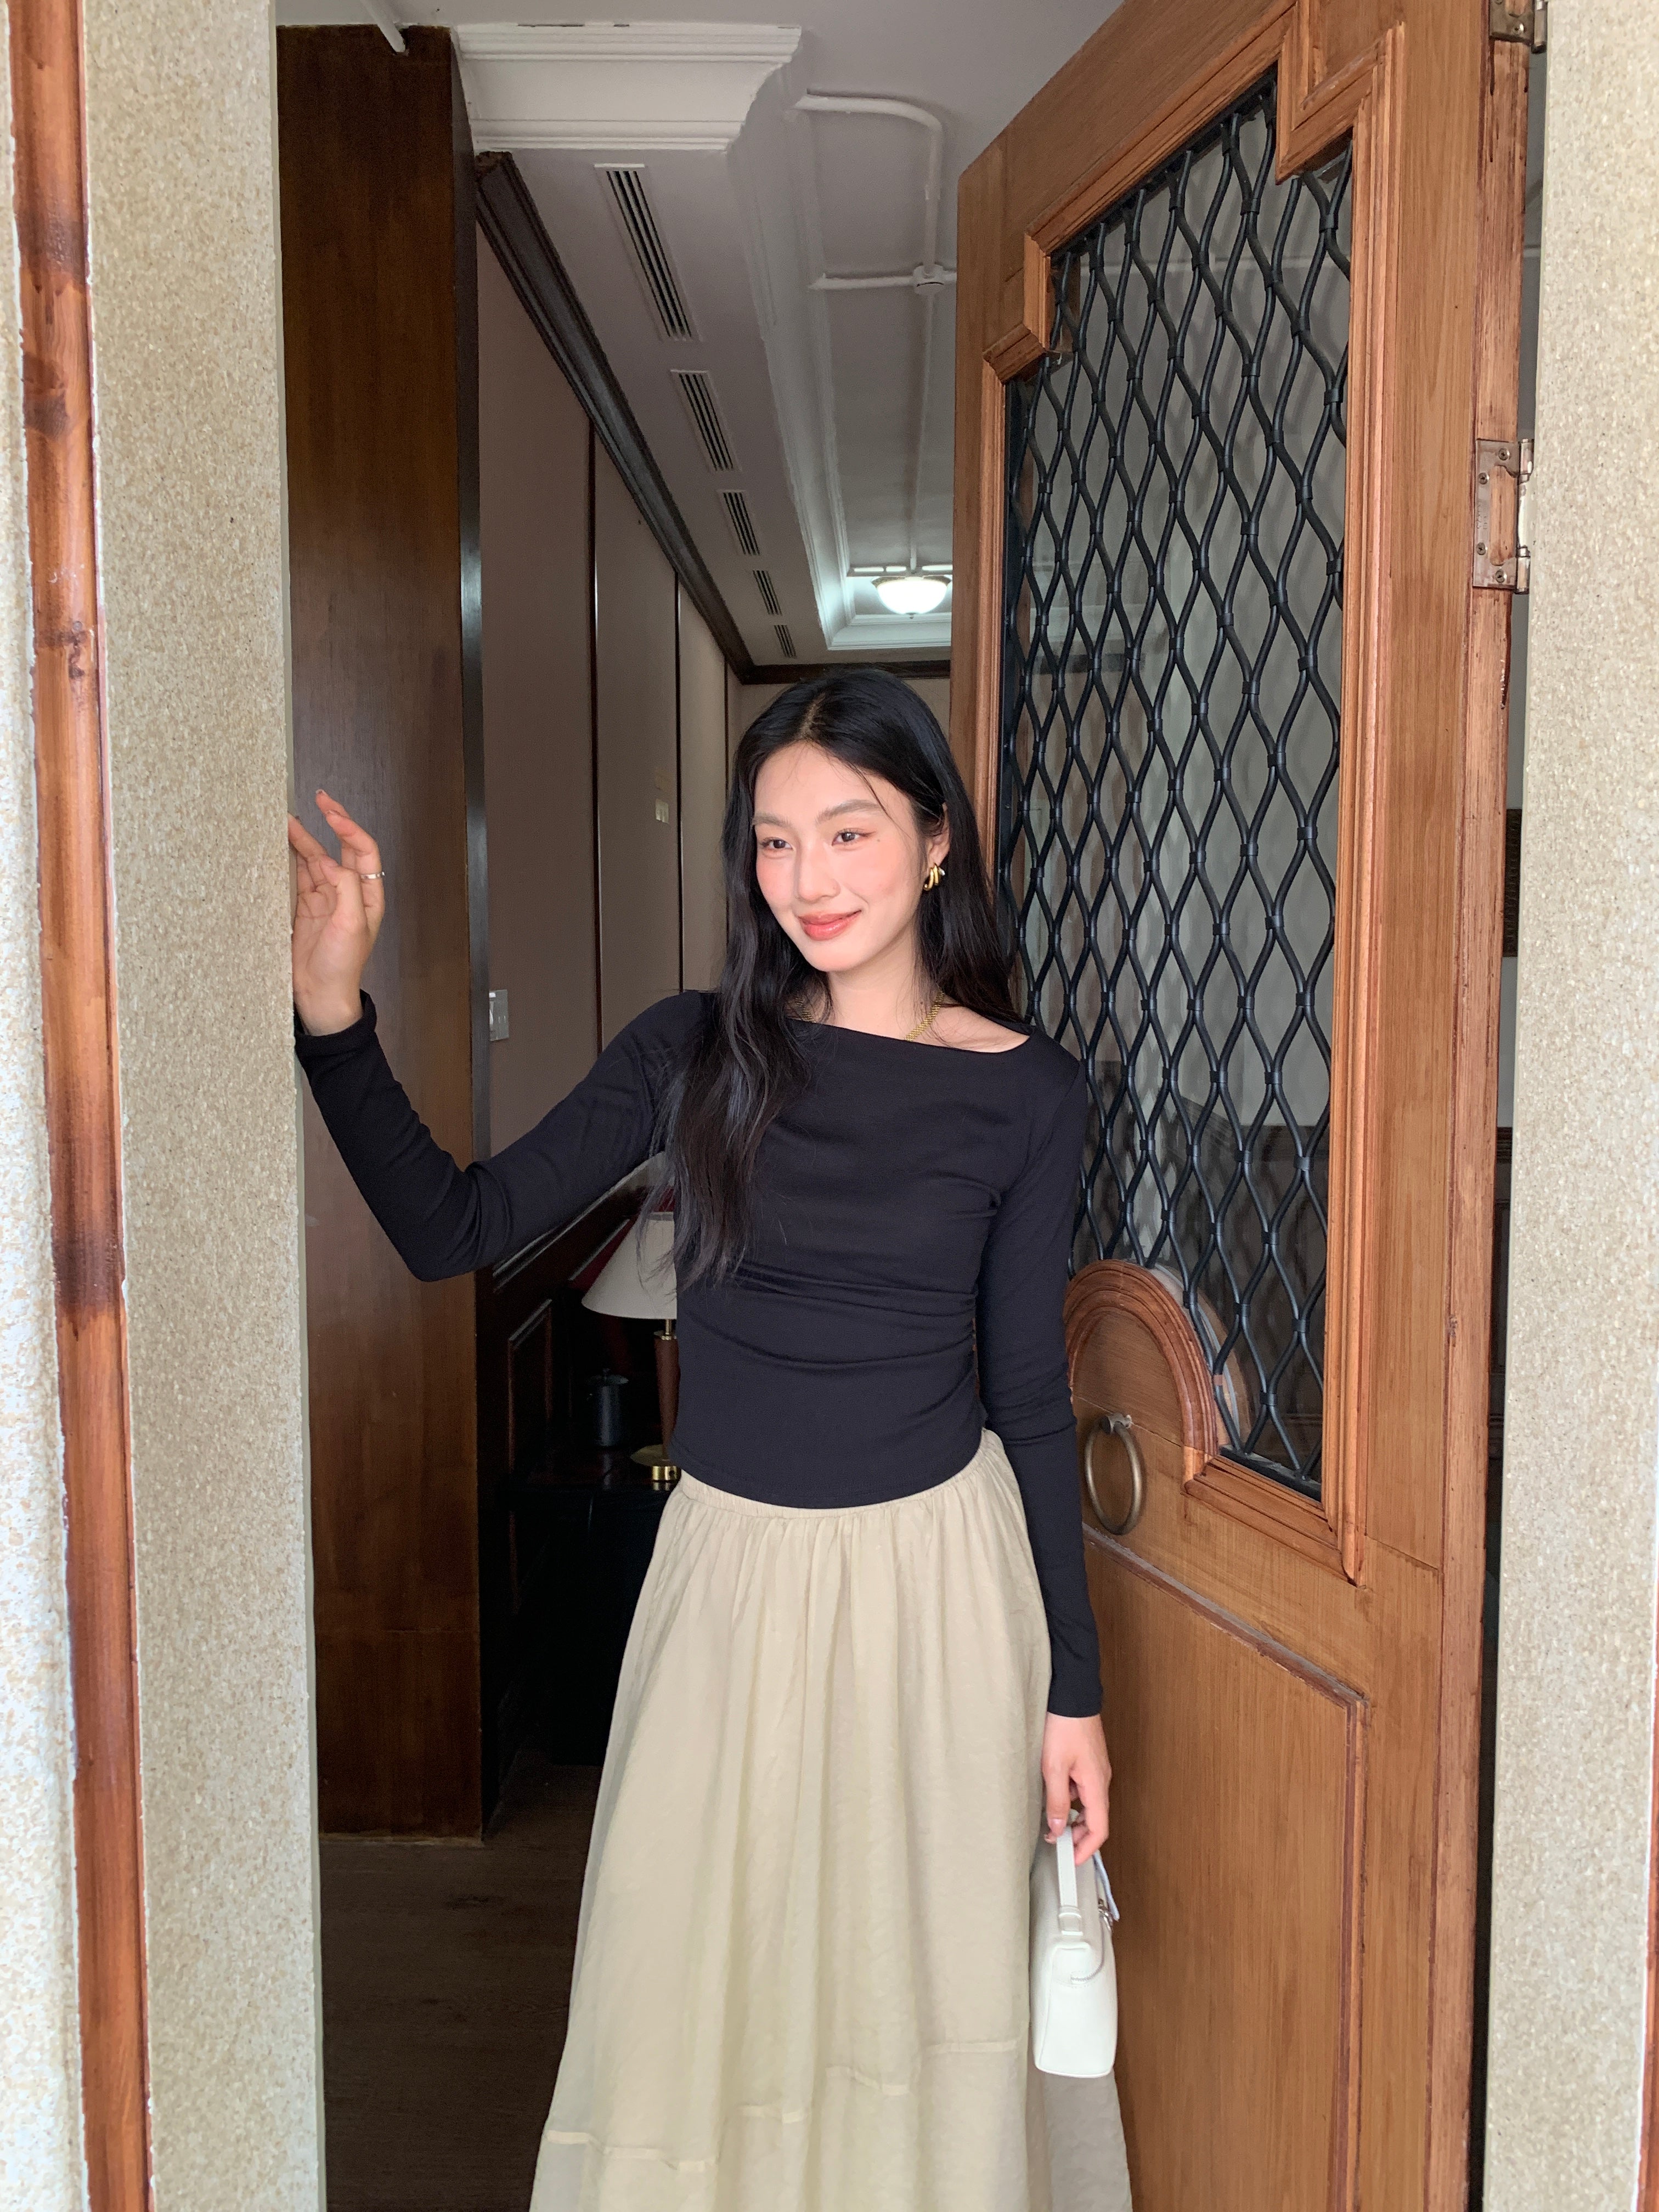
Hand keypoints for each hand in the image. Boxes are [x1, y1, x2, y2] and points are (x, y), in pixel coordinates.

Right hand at [288, 789, 386, 1034]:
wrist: (320, 996)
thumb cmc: (343, 967)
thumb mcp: (352, 926)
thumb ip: (346, 889)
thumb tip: (330, 861)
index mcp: (369, 896)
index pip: (363, 851)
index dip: (349, 828)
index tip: (331, 812)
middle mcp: (349, 894)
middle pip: (340, 849)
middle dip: (331, 822)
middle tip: (319, 798)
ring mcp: (325, 900)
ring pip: (315, 860)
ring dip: (304, 840)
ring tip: (288, 820)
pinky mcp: (304, 909)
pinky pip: (297, 877)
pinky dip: (290, 860)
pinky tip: (280, 845)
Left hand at [1041, 1710, 1111, 1862]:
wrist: (1072, 1695)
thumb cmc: (1064, 1727)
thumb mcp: (1053, 1767)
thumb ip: (1056, 1800)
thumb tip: (1057, 1828)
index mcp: (1096, 1785)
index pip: (1099, 1829)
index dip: (1087, 1849)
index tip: (1072, 1860)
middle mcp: (1101, 1780)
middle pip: (1095, 1819)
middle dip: (1078, 1835)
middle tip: (1056, 1842)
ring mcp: (1096, 1770)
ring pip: (1088, 1804)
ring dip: (1073, 1816)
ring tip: (1050, 1819)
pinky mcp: (1089, 1761)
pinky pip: (1083, 1789)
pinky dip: (1071, 1799)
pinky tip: (1053, 1794)